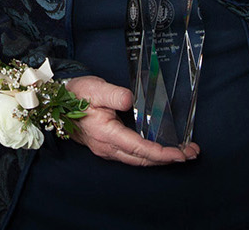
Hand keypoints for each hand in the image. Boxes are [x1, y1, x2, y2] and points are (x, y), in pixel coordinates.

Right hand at [65, 76, 199, 166]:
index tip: (180, 154)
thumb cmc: (77, 94)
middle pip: (142, 159)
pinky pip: (132, 156)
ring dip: (160, 158)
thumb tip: (130, 99)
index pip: (138, 148)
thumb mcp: (94, 88)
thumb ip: (113, 94)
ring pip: (138, 160)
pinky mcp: (108, 147)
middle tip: (191, 153)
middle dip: (168, 159)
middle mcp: (107, 147)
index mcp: (106, 134)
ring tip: (182, 153)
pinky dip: (149, 155)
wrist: (57, 102)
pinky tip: (160, 149)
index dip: (161, 153)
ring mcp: (107, 149)